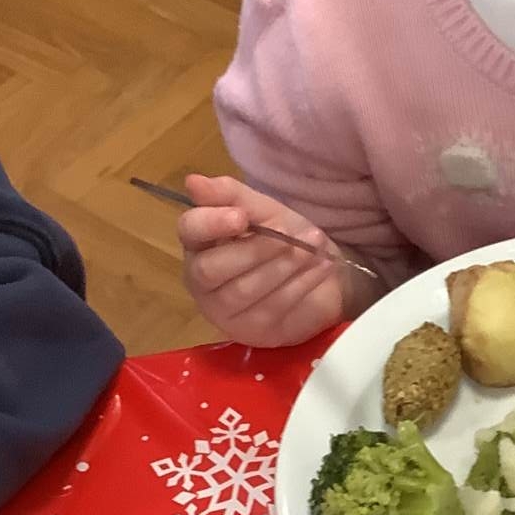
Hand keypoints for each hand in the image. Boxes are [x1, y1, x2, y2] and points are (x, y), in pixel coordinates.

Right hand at [178, 174, 354, 347]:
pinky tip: (320, 267)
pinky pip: (273, 307)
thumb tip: (193, 181)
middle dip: (254, 249)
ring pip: (245, 290)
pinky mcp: (252, 332)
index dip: (211, 223)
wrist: (325, 274)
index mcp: (199, 243)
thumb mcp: (264, 210)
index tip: (241, 216)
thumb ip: (231, 195)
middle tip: (289, 233)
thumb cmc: (285, 239)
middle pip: (212, 269)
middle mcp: (202, 281)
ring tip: (312, 247)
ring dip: (283, 265)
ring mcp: (224, 312)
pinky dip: (300, 284)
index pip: (189, 231)